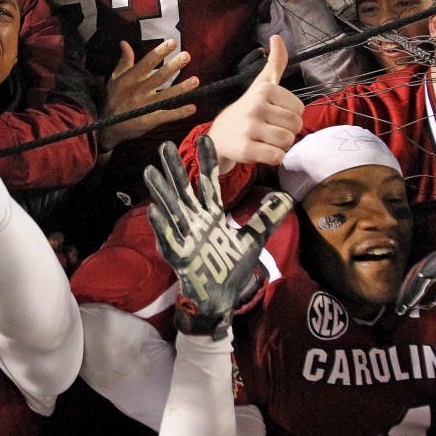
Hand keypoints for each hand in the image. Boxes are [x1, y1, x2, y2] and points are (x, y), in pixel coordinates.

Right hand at [98, 40, 198, 152]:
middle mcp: (139, 91)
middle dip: (174, 66)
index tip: (172, 42)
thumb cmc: (112, 98)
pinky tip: (192, 108)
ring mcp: (146, 106)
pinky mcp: (150, 120)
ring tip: (195, 80)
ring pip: (166, 95)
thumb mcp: (115, 78)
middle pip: (160, 77)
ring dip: (182, 88)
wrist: (106, 126)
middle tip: (187, 56)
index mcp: (131, 79)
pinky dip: (179, 113)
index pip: (147, 62)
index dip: (160, 52)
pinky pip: (166, 115)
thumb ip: (124, 61)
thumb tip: (125, 43)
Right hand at [144, 134, 291, 337]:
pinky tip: (154, 210)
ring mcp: (184, 236)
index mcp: (211, 214)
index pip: (209, 183)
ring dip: (160, 190)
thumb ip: (266, 218)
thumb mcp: (253, 239)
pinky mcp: (178, 255)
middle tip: (164, 145)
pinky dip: (161, 224)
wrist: (220, 297)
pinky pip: (168, 237)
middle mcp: (195, 221)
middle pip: (182, 189)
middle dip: (174, 169)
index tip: (206, 138)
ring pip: (170, 208)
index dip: (207, 161)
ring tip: (150, 170)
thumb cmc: (231, 267)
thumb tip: (285, 198)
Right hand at [207, 35, 302, 173]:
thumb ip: (275, 63)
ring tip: (264, 140)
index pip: (299, 109)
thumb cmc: (246, 109)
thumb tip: (277, 37)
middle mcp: (255, 106)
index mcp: (263, 89)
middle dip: (286, 131)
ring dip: (280, 145)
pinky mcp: (245, 149)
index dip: (289, 116)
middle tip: (268, 129)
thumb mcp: (261, 84)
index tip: (272, 114)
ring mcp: (249, 127)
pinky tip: (260, 150)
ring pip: (287, 141)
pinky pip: (277, 157)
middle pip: (295, 126)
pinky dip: (273, 158)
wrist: (219, 135)